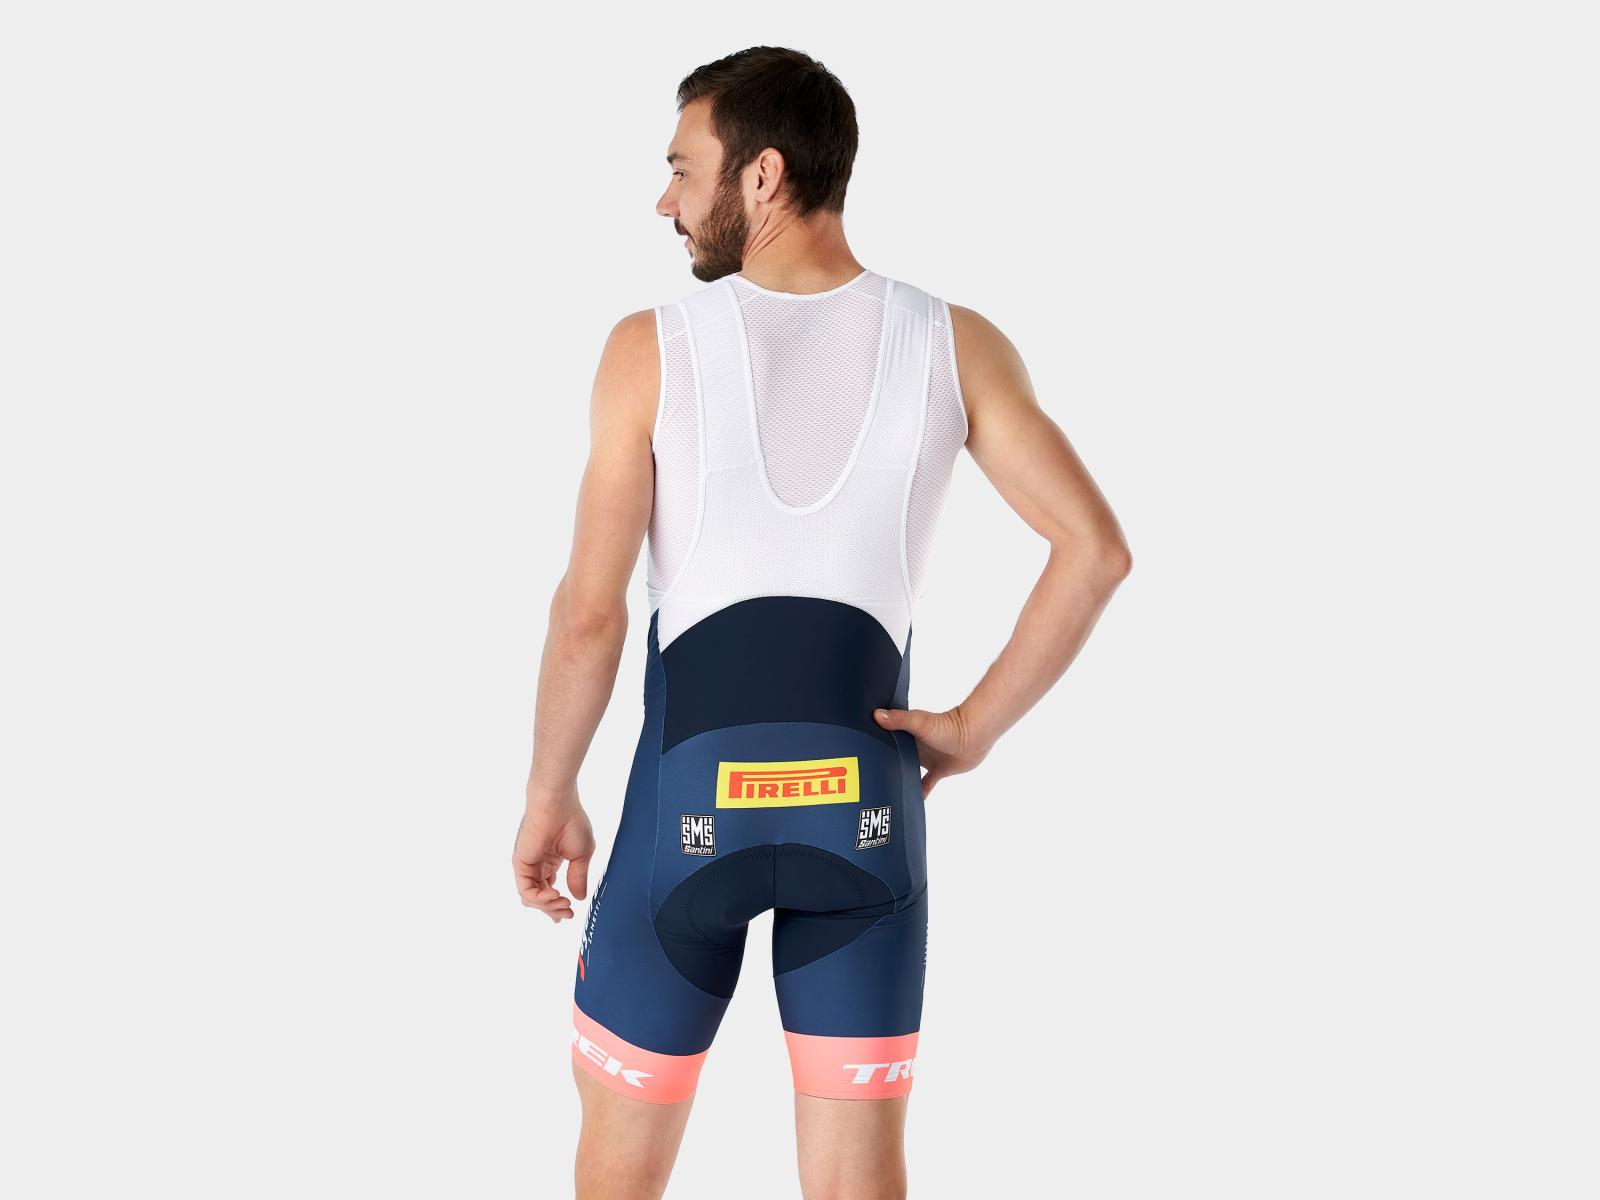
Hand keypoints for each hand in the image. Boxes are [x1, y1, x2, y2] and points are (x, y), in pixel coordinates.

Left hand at [513, 785, 594, 921]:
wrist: (558, 804)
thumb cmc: (572, 822)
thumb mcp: (581, 855)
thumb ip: (578, 877)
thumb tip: (579, 898)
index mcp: (550, 862)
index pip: (548, 890)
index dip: (557, 905)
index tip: (569, 914)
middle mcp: (537, 866)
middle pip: (539, 898)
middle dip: (554, 910)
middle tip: (569, 914)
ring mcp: (528, 866)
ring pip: (532, 899)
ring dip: (549, 907)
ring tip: (565, 905)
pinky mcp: (521, 864)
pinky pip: (526, 891)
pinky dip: (541, 899)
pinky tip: (556, 896)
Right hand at [872, 703, 990, 797]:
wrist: (974, 736)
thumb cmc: (948, 726)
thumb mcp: (920, 722)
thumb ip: (899, 720)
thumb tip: (875, 715)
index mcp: (906, 733)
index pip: (884, 739)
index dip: (872, 745)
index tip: (856, 755)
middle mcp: (914, 746)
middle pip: (894, 757)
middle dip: (882, 766)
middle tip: (864, 780)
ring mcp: (926, 759)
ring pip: (908, 771)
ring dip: (899, 779)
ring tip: (882, 792)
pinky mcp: (939, 770)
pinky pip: (926, 784)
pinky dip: (919, 793)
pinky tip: (909, 804)